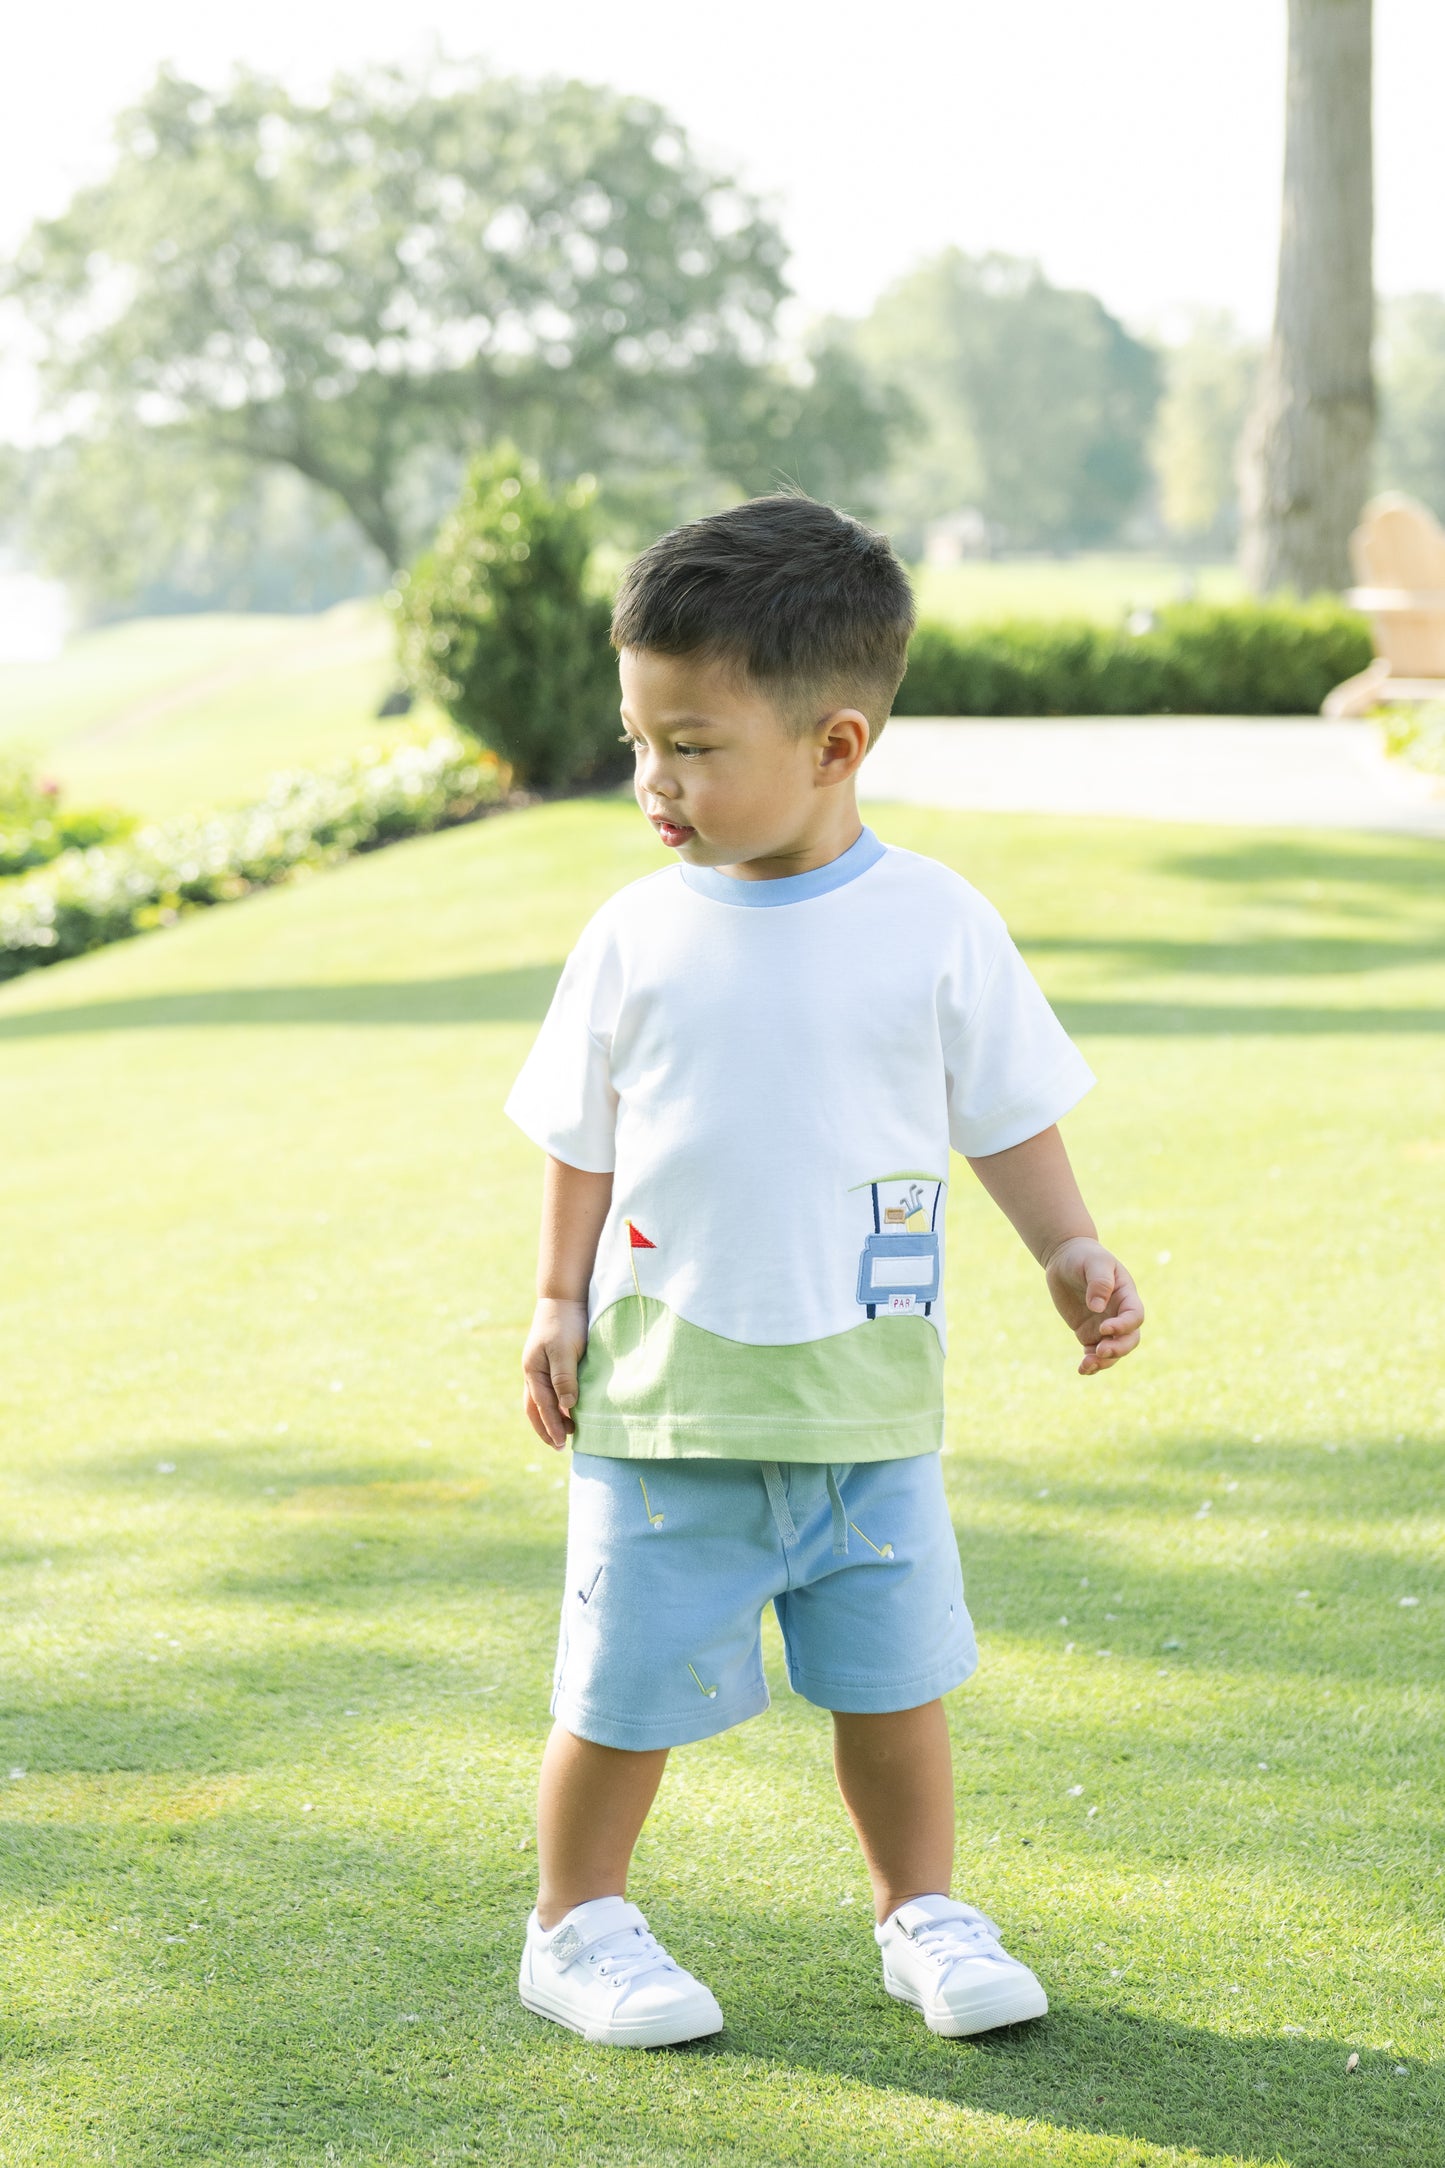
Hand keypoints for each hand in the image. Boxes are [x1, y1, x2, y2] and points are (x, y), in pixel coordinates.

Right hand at [522, 1297, 588, 1447]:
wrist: (563, 1297)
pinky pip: (547, 1390)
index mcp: (533, 1371)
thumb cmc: (565, 1323)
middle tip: (558, 1446)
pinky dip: (553, 1404)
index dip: (552, 1427)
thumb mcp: (564, 1350)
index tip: (561, 1445)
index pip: (543, 1407)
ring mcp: (538, 1367)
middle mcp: (532, 1372)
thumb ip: (564, 1378)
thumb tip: (567, 1407)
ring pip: (539, 1400)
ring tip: (567, 1431)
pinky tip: (566, 1408)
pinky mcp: (548, 1362)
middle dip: (545, 1428)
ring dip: (549, 1418)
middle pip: (534, 1408)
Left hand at [1043, 1237, 1143, 1376]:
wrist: (1066, 1258)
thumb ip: (1099, 1282)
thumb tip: (1097, 1308)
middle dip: (1118, 1349)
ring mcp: (1105, 1325)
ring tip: (1086, 1365)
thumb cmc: (1084, 1256)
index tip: (1104, 1327)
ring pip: (1113, 1351)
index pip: (1135, 1316)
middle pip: (1130, 1339)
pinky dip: (1091, 1363)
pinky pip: (1094, 1353)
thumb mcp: (1094, 1262)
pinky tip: (1082, 1369)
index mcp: (1126, 1295)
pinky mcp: (1089, 1333)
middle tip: (1100, 1351)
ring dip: (1104, 1361)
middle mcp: (1119, 1314)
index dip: (1124, 1326)